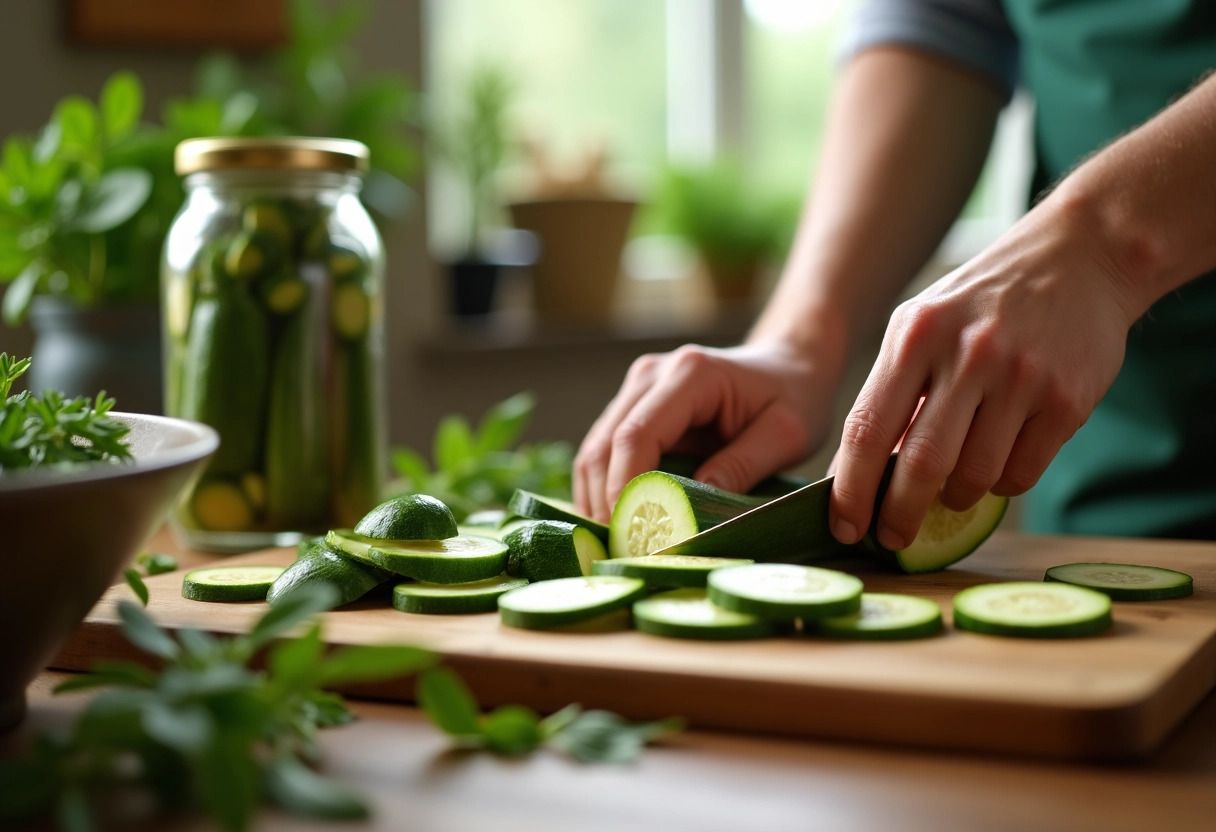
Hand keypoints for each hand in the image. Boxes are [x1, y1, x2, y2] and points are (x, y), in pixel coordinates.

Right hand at [574, 343, 833, 521]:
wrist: (788, 365)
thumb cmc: (794, 397)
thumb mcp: (785, 435)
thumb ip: (740, 467)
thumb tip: (687, 511)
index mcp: (691, 374)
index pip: (636, 435)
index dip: (625, 488)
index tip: (633, 534)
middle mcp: (652, 375)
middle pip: (605, 445)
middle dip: (607, 503)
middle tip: (624, 552)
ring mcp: (637, 388)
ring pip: (595, 451)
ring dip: (599, 500)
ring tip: (620, 544)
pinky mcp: (633, 406)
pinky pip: (605, 452)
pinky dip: (605, 490)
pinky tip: (621, 523)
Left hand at [828, 201, 1137, 549]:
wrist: (1079, 258)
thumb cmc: (981, 303)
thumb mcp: (920, 326)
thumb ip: (890, 391)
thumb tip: (858, 473)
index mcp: (916, 336)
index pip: (868, 429)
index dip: (851, 489)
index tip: (843, 525)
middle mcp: (968, 354)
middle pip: (920, 464)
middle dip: (898, 515)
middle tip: (890, 538)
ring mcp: (1022, 377)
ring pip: (975, 477)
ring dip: (956, 499)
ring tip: (952, 490)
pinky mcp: (1068, 399)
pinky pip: (1022, 473)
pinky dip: (1001, 484)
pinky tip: (996, 466)